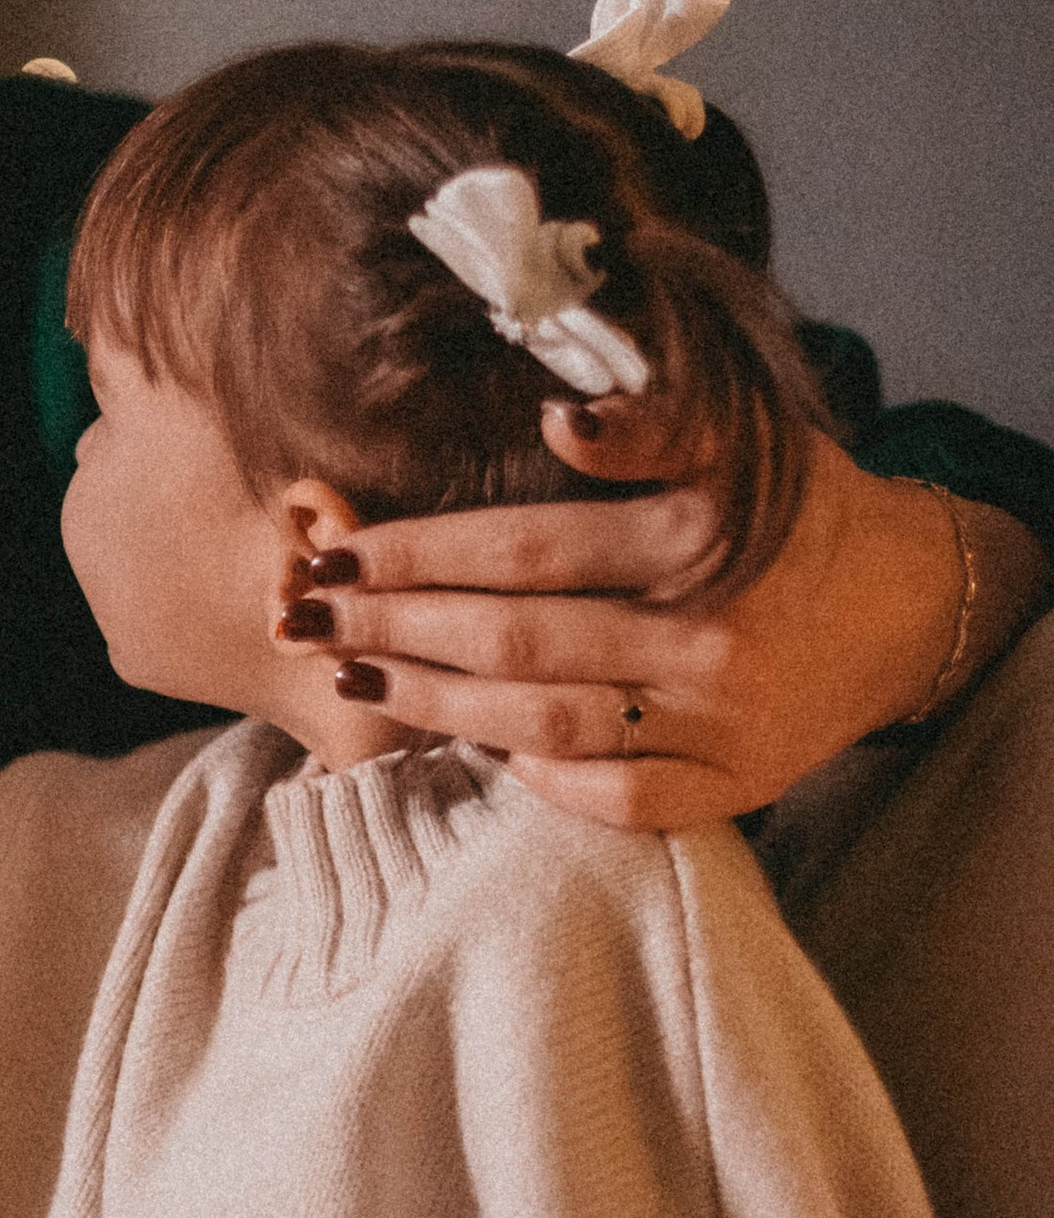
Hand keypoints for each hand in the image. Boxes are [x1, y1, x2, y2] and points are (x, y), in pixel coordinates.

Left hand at [272, 397, 1047, 828]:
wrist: (911, 603)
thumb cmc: (798, 512)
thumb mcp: (740, 440)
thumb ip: (650, 424)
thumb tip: (556, 419)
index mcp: (699, 537)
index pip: (525, 549)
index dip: (419, 554)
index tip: (337, 554)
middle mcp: (709, 635)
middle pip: (517, 639)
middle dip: (395, 630)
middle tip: (305, 621)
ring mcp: (720, 721)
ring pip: (546, 724)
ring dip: (436, 705)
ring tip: (355, 680)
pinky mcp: (735, 785)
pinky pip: (617, 798)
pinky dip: (538, 779)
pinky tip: (475, 749)